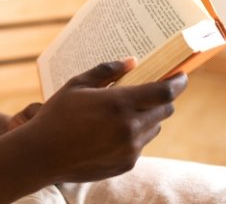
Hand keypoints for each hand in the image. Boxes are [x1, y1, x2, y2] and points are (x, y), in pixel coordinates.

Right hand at [20, 59, 187, 182]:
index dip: (178, 83)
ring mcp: (130, 149)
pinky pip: (141, 144)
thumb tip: (131, 62)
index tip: (182, 76)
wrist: (42, 155)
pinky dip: (135, 134)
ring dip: (149, 116)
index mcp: (120, 104)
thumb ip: (107, 71)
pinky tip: (114, 130)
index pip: (165, 92)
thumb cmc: (57, 115)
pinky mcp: (126, 164)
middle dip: (163, 98)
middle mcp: (130, 128)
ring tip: (128, 111)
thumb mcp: (78, 84)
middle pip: (165, 110)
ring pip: (154, 127)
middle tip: (152, 90)